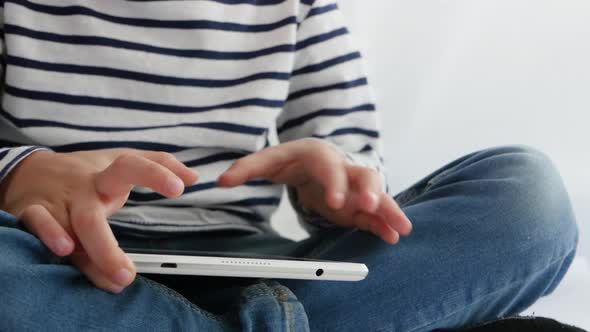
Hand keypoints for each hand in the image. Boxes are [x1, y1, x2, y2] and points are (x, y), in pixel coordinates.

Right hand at [0, 148, 197, 292]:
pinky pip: (38, 222)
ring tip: (117, 276)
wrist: (30, 170)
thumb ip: (159, 164)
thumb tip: (194, 176)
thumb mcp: (120, 160)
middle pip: (93, 215)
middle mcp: (83, 189)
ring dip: (93, 253)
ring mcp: (59, 201)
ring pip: (72, 226)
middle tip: (130, 273)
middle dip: (109, 246)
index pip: (130, 166)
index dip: (155, 174)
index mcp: (106, 174)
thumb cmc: (86, 170)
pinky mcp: (34, 211)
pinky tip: (65, 252)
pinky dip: (49, 235)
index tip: (180, 188)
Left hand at [217, 139, 411, 243]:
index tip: (335, 202)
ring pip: (377, 194)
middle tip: (372, 206)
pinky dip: (384, 223)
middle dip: (371, 190)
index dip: (334, 182)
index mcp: (320, 156)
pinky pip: (374, 213)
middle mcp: (343, 169)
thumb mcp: (268, 160)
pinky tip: (393, 236)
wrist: (312, 157)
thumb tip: (220, 181)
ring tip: (401, 227)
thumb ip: (246, 169)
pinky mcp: (358, 204)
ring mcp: (354, 187)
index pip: (329, 166)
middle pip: (363, 174)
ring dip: (388, 208)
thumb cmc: (292, 158)